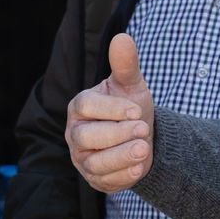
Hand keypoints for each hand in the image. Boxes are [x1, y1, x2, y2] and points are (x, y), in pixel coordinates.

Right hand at [67, 33, 154, 193]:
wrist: (140, 136)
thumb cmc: (130, 107)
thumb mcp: (131, 85)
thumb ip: (126, 65)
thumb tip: (122, 37)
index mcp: (80, 107)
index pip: (86, 107)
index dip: (111, 109)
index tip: (137, 110)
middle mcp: (76, 133)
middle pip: (86, 136)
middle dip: (117, 134)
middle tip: (144, 130)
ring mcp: (83, 158)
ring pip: (94, 162)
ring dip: (121, 157)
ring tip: (144, 149)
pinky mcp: (95, 179)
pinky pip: (104, 181)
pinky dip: (122, 176)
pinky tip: (138, 168)